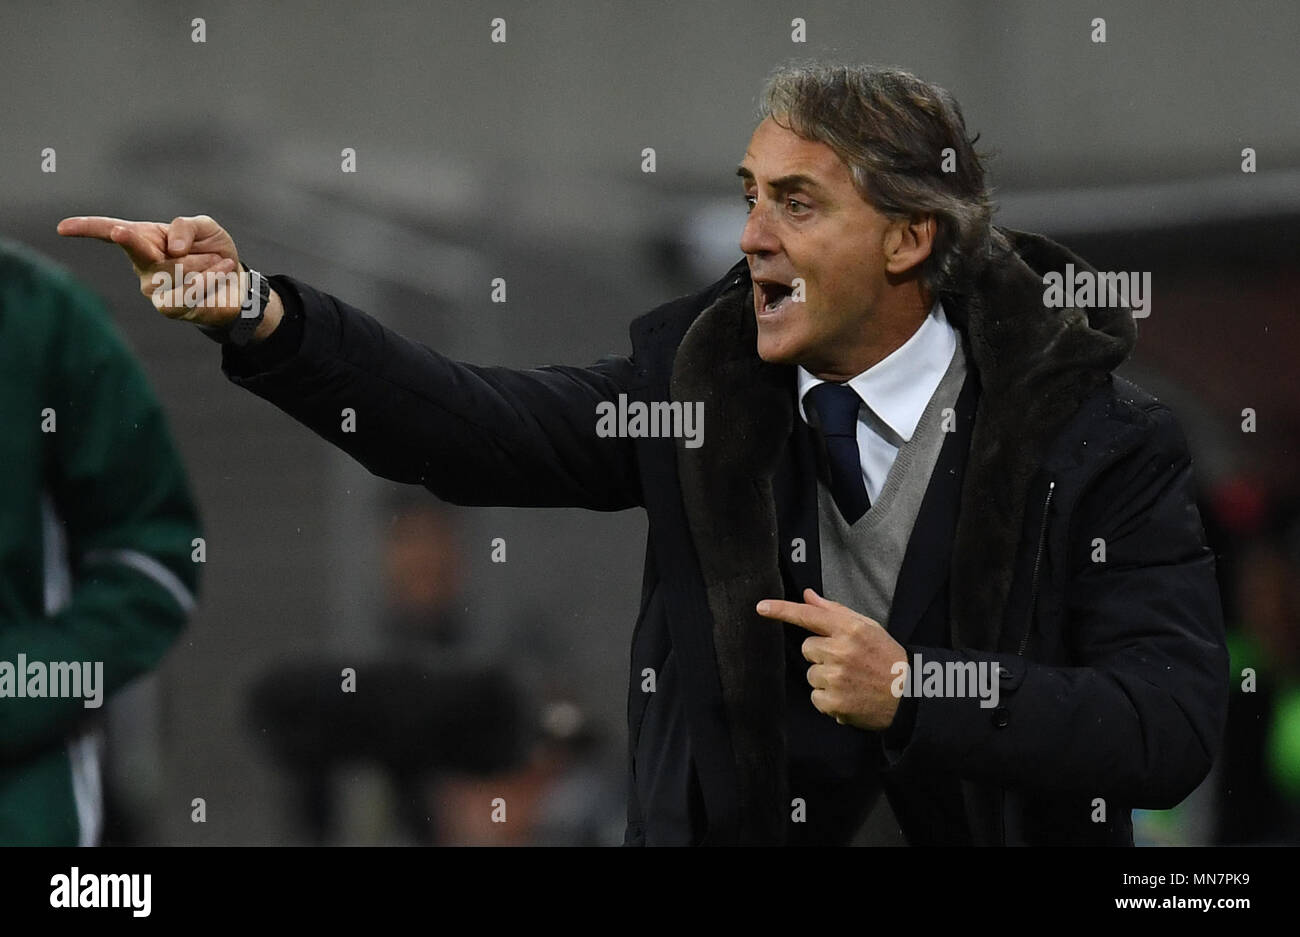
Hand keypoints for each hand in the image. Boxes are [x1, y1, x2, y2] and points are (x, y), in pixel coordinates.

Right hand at [56, 214, 244, 327]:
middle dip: (133, 240)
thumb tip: (171, 247)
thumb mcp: (205, 227)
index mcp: (144, 238)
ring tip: (216, 262)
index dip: (87, 228)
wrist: (237, 284)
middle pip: (134, 248)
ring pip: (172, 268)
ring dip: (201, 261)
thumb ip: (185, 226)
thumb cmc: (213, 252)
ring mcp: (153, 289)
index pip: (109, 231)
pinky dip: (208, 278)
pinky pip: (186, 291)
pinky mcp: (169, 308)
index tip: (62, 228)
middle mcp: (142, 265)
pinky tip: (220, 272)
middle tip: (140, 237)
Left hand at [756, 588, 906, 730]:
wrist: (910, 695)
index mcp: (850, 629)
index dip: (782, 610)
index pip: (809, 615)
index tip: (761, 607)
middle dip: (821, 654)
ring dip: (825, 679)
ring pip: (810, 674)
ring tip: (851, 681)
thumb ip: (835, 611)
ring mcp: (837, 677)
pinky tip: (849, 696)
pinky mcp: (834, 702)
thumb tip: (808, 595)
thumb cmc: (887, 658)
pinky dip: (829, 700)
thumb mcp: (868, 628)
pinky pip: (815, 697)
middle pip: (807, 648)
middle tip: (847, 662)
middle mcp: (841, 651)